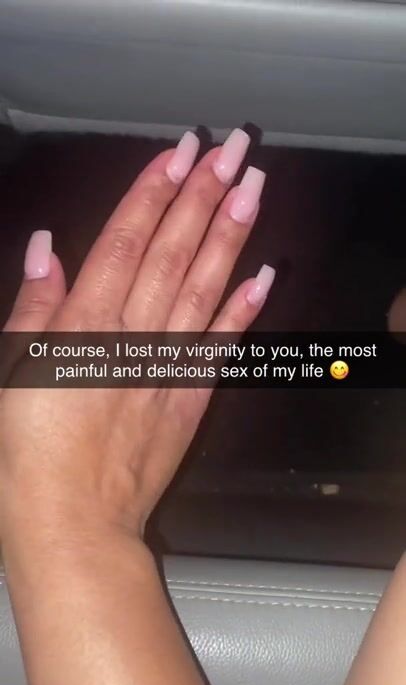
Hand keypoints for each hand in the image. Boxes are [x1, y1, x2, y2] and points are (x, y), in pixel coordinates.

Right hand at [0, 129, 274, 542]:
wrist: (73, 520)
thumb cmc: (30, 449)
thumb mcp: (12, 369)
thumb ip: (35, 306)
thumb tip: (49, 248)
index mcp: (86, 324)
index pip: (126, 242)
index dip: (154, 194)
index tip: (181, 154)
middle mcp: (134, 335)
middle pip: (173, 253)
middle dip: (204, 196)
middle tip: (232, 149)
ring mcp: (169, 366)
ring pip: (203, 289)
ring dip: (231, 237)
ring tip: (254, 189)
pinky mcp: (191, 398)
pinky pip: (221, 346)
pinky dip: (244, 310)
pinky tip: (263, 275)